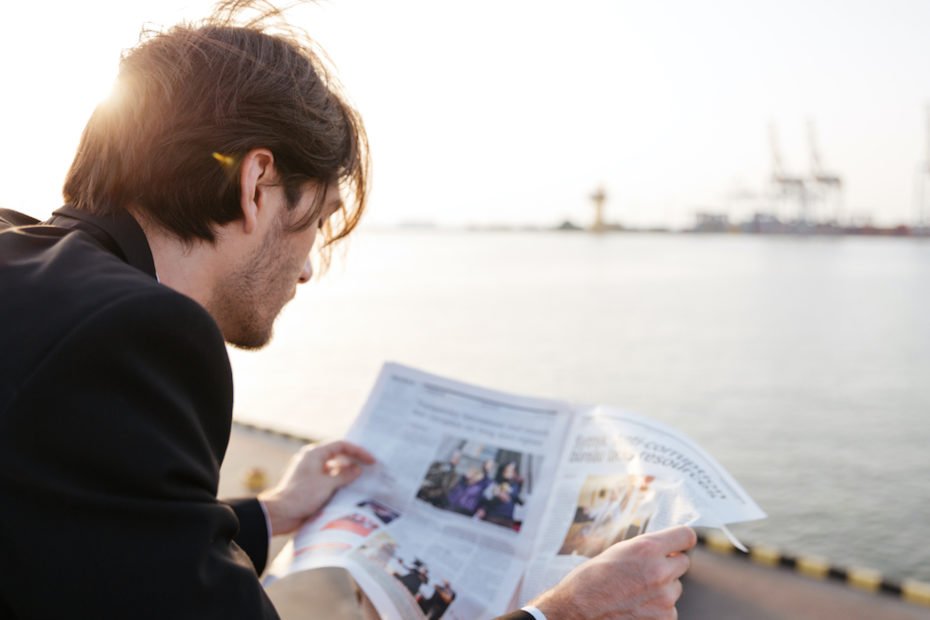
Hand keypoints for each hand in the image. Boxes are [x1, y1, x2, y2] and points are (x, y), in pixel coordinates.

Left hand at [258, 440, 374, 535]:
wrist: (280, 514)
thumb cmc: (302, 496)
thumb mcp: (327, 485)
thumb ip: (345, 475)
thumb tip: (358, 469)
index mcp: (315, 453)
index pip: (341, 445)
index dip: (358, 451)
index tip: (371, 460)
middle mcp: (313, 459)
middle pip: (338, 454)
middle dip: (354, 460)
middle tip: (370, 466)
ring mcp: (311, 471)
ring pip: (334, 466)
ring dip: (347, 471)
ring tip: (362, 478)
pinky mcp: (310, 483)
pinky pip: (329, 477)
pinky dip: (339, 480)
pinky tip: (349, 487)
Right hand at [529, 525, 695, 619]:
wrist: (577, 611)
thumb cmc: (591, 581)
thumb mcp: (618, 552)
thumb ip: (646, 549)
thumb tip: (666, 548)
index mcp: (647, 549)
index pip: (685, 536)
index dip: (682, 540)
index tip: (681, 543)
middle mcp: (659, 571)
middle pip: (683, 563)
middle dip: (668, 566)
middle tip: (646, 572)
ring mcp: (664, 598)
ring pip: (675, 588)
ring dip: (662, 589)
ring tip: (635, 592)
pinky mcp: (664, 618)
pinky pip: (670, 609)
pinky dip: (657, 609)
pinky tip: (636, 607)